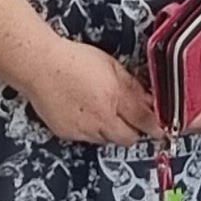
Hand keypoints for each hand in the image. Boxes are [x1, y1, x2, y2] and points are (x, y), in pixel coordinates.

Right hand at [20, 39, 160, 145]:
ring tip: (105, 113)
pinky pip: (88, 139)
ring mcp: (85, 129)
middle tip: (133, 120)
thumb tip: (149, 98)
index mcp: (118, 98)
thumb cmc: (73, 59)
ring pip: (109, 140)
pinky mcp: (69, 133)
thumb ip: (133, 85)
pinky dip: (91, 131)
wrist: (40, 66)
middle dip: (135, 131)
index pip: (148, 121)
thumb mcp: (113, 66)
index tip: (160, 127)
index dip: (157, 126)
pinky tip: (87, 114)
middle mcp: (103, 118)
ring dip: (113, 131)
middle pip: (130, 139)